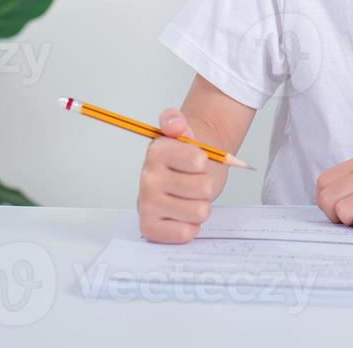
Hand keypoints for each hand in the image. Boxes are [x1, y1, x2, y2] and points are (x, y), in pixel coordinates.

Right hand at [137, 107, 222, 243]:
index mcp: (156, 152)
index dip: (205, 161)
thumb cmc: (187, 157)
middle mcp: (147, 178)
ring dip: (200, 206)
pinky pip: (184, 233)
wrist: (181, 179)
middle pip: (204, 188)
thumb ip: (175, 120)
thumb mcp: (185, 131)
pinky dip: (190, 226)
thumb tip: (174, 124)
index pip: (198, 160)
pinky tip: (182, 216)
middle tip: (195, 182)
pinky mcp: (149, 228)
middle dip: (206, 186)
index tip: (196, 160)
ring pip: (198, 212)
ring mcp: (146, 204)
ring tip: (190, 198)